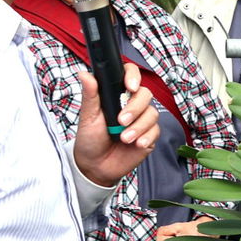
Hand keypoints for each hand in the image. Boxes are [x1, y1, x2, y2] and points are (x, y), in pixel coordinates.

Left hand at [72, 62, 159, 187]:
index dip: (133, 76)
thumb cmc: (90, 140)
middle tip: (121, 121)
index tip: (130, 86)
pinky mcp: (149, 135)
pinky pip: (155, 130)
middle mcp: (131, 105)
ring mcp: (141, 120)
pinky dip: (146, 137)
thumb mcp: (88, 116)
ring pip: (152, 113)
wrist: (95, 166)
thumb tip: (84, 74)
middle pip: (145, 94)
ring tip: (124, 138)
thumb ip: (90, 95)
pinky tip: (135, 144)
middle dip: (135, 108)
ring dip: (138, 126)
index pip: (130, 75)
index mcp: (116, 96)